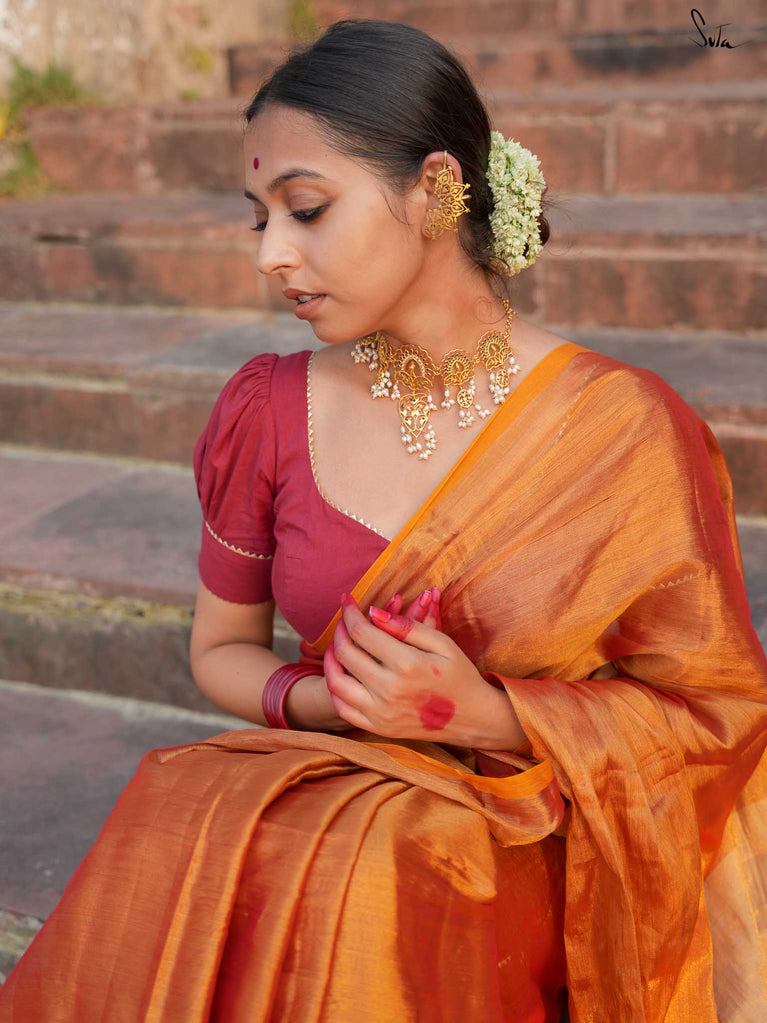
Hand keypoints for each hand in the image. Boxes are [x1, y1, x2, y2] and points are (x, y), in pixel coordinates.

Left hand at [323, 588, 493, 744]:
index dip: (350, 612)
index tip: (347, 600)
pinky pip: (343, 708)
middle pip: (345, 653)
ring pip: (337, 682)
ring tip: (338, 644)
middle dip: (340, 630)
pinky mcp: (378, 728)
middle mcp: (389, 690)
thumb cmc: (460, 674)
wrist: (473, 718)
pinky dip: (336, 688)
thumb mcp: (442, 643)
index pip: (362, 632)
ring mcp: (381, 712)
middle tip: (345, 620)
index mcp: (407, 664)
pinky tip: (342, 673)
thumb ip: (407, 626)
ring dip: (330, 659)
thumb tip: (373, 612)